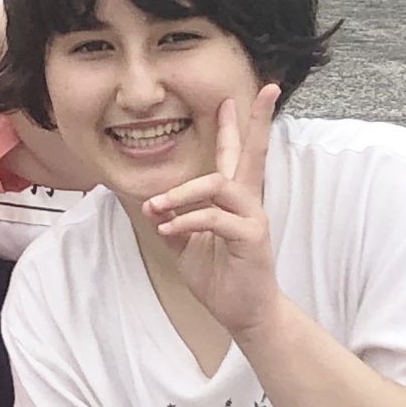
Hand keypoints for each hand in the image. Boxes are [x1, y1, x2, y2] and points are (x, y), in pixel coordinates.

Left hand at [145, 84, 282, 336]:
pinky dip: (185, 221)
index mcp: (232, 200)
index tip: (236, 97)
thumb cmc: (220, 277)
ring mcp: (252, 217)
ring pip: (218, 185)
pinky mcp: (251, 237)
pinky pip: (214, 218)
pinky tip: (167, 230)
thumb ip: (175, 221)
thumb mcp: (187, 245)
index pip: (237, 156)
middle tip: (246, 94)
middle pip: (250, 154)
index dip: (238, 127)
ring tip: (156, 208)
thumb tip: (153, 205)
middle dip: (251, 123)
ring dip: (181, 193)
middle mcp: (247, 202)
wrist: (243, 312)